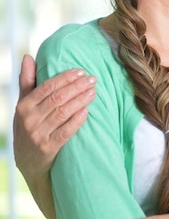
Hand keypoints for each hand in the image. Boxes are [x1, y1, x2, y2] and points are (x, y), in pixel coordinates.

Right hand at [13, 54, 95, 178]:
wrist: (28, 162)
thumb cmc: (28, 127)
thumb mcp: (24, 105)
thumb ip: (27, 81)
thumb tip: (27, 57)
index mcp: (23, 106)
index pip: (47, 87)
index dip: (65, 78)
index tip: (81, 71)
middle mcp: (29, 119)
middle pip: (57, 98)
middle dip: (76, 87)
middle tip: (93, 79)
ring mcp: (38, 134)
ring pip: (63, 112)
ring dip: (80, 100)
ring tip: (94, 91)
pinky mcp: (48, 148)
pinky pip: (65, 131)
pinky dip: (77, 120)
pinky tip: (87, 111)